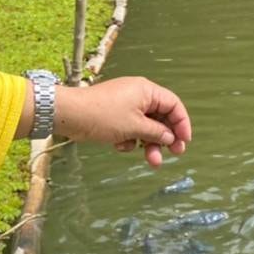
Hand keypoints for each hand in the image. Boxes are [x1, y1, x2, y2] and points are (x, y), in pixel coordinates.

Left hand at [55, 77, 191, 167]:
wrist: (69, 115)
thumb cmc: (103, 116)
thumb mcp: (135, 127)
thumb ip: (156, 132)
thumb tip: (169, 137)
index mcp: (146, 91)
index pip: (173, 105)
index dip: (182, 123)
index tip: (184, 142)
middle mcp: (138, 95)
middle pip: (161, 117)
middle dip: (166, 137)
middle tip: (174, 154)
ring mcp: (125, 106)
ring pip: (145, 126)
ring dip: (149, 144)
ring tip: (151, 162)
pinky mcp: (114, 116)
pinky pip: (130, 129)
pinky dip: (129, 139)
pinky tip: (120, 146)